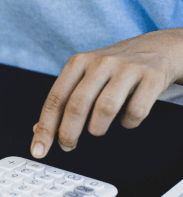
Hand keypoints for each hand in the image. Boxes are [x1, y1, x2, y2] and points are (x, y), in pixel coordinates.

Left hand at [31, 28, 182, 157]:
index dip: (45, 128)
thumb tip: (39, 130)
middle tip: (67, 146)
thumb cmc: (114, 68)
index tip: (39, 149)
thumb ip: (63, 100)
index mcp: (78, 62)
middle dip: (68, 133)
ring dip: (97, 129)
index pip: (55, 99)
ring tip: (97, 131)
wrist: (158, 47)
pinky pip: (136, 111)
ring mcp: (127, 68)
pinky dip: (128, 123)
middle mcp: (100, 62)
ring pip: (105, 108)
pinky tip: (125, 119)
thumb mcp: (85, 76)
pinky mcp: (152, 77)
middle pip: (77, 105)